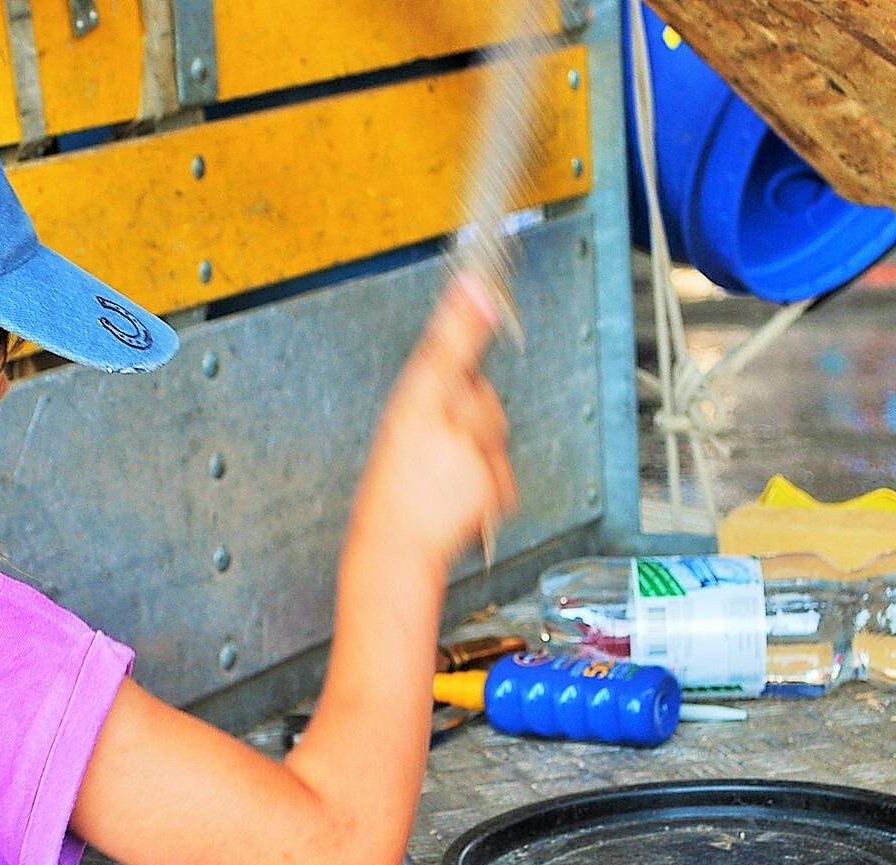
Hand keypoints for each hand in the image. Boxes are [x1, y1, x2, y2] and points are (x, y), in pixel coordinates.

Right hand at [352, 274, 517, 567]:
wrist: (394, 548)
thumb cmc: (392, 494)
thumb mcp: (402, 433)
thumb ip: (434, 398)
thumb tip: (468, 375)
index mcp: (410, 405)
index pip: (441, 349)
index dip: (462, 315)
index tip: (479, 285)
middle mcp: (439, 421)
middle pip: (481, 393)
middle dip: (472, 414)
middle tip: (439, 450)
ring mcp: (467, 450)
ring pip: (494, 431)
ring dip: (481, 450)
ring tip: (446, 477)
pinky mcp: (489, 478)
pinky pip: (502, 467)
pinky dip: (490, 481)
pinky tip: (460, 494)